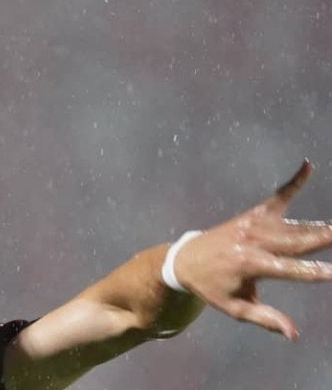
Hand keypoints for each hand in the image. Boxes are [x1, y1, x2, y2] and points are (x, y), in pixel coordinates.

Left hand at [176, 160, 331, 340]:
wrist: (184, 260)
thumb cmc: (212, 287)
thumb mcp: (234, 307)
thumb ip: (265, 318)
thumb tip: (293, 334)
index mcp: (251, 265)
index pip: (293, 270)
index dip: (319, 273)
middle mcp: (254, 241)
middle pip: (299, 241)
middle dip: (327, 240)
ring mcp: (254, 225)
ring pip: (296, 226)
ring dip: (322, 228)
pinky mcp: (252, 214)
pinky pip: (277, 197)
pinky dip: (293, 183)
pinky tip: (307, 166)